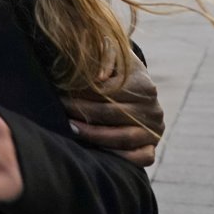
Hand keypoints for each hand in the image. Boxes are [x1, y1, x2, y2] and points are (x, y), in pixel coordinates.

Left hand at [61, 48, 163, 165]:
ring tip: (69, 127)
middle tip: (58, 107)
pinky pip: (140, 158)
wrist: (134, 88)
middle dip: (80, 111)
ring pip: (122, 137)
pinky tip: (95, 149)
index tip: (61, 89)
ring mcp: (154, 131)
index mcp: (144, 85)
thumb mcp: (113, 55)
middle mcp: (153, 109)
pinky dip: (118, 156)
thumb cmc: (116, 69)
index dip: (82, 91)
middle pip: (111, 114)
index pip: (108, 92)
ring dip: (93, 135)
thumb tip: (97, 76)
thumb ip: (105, 55)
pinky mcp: (152, 148)